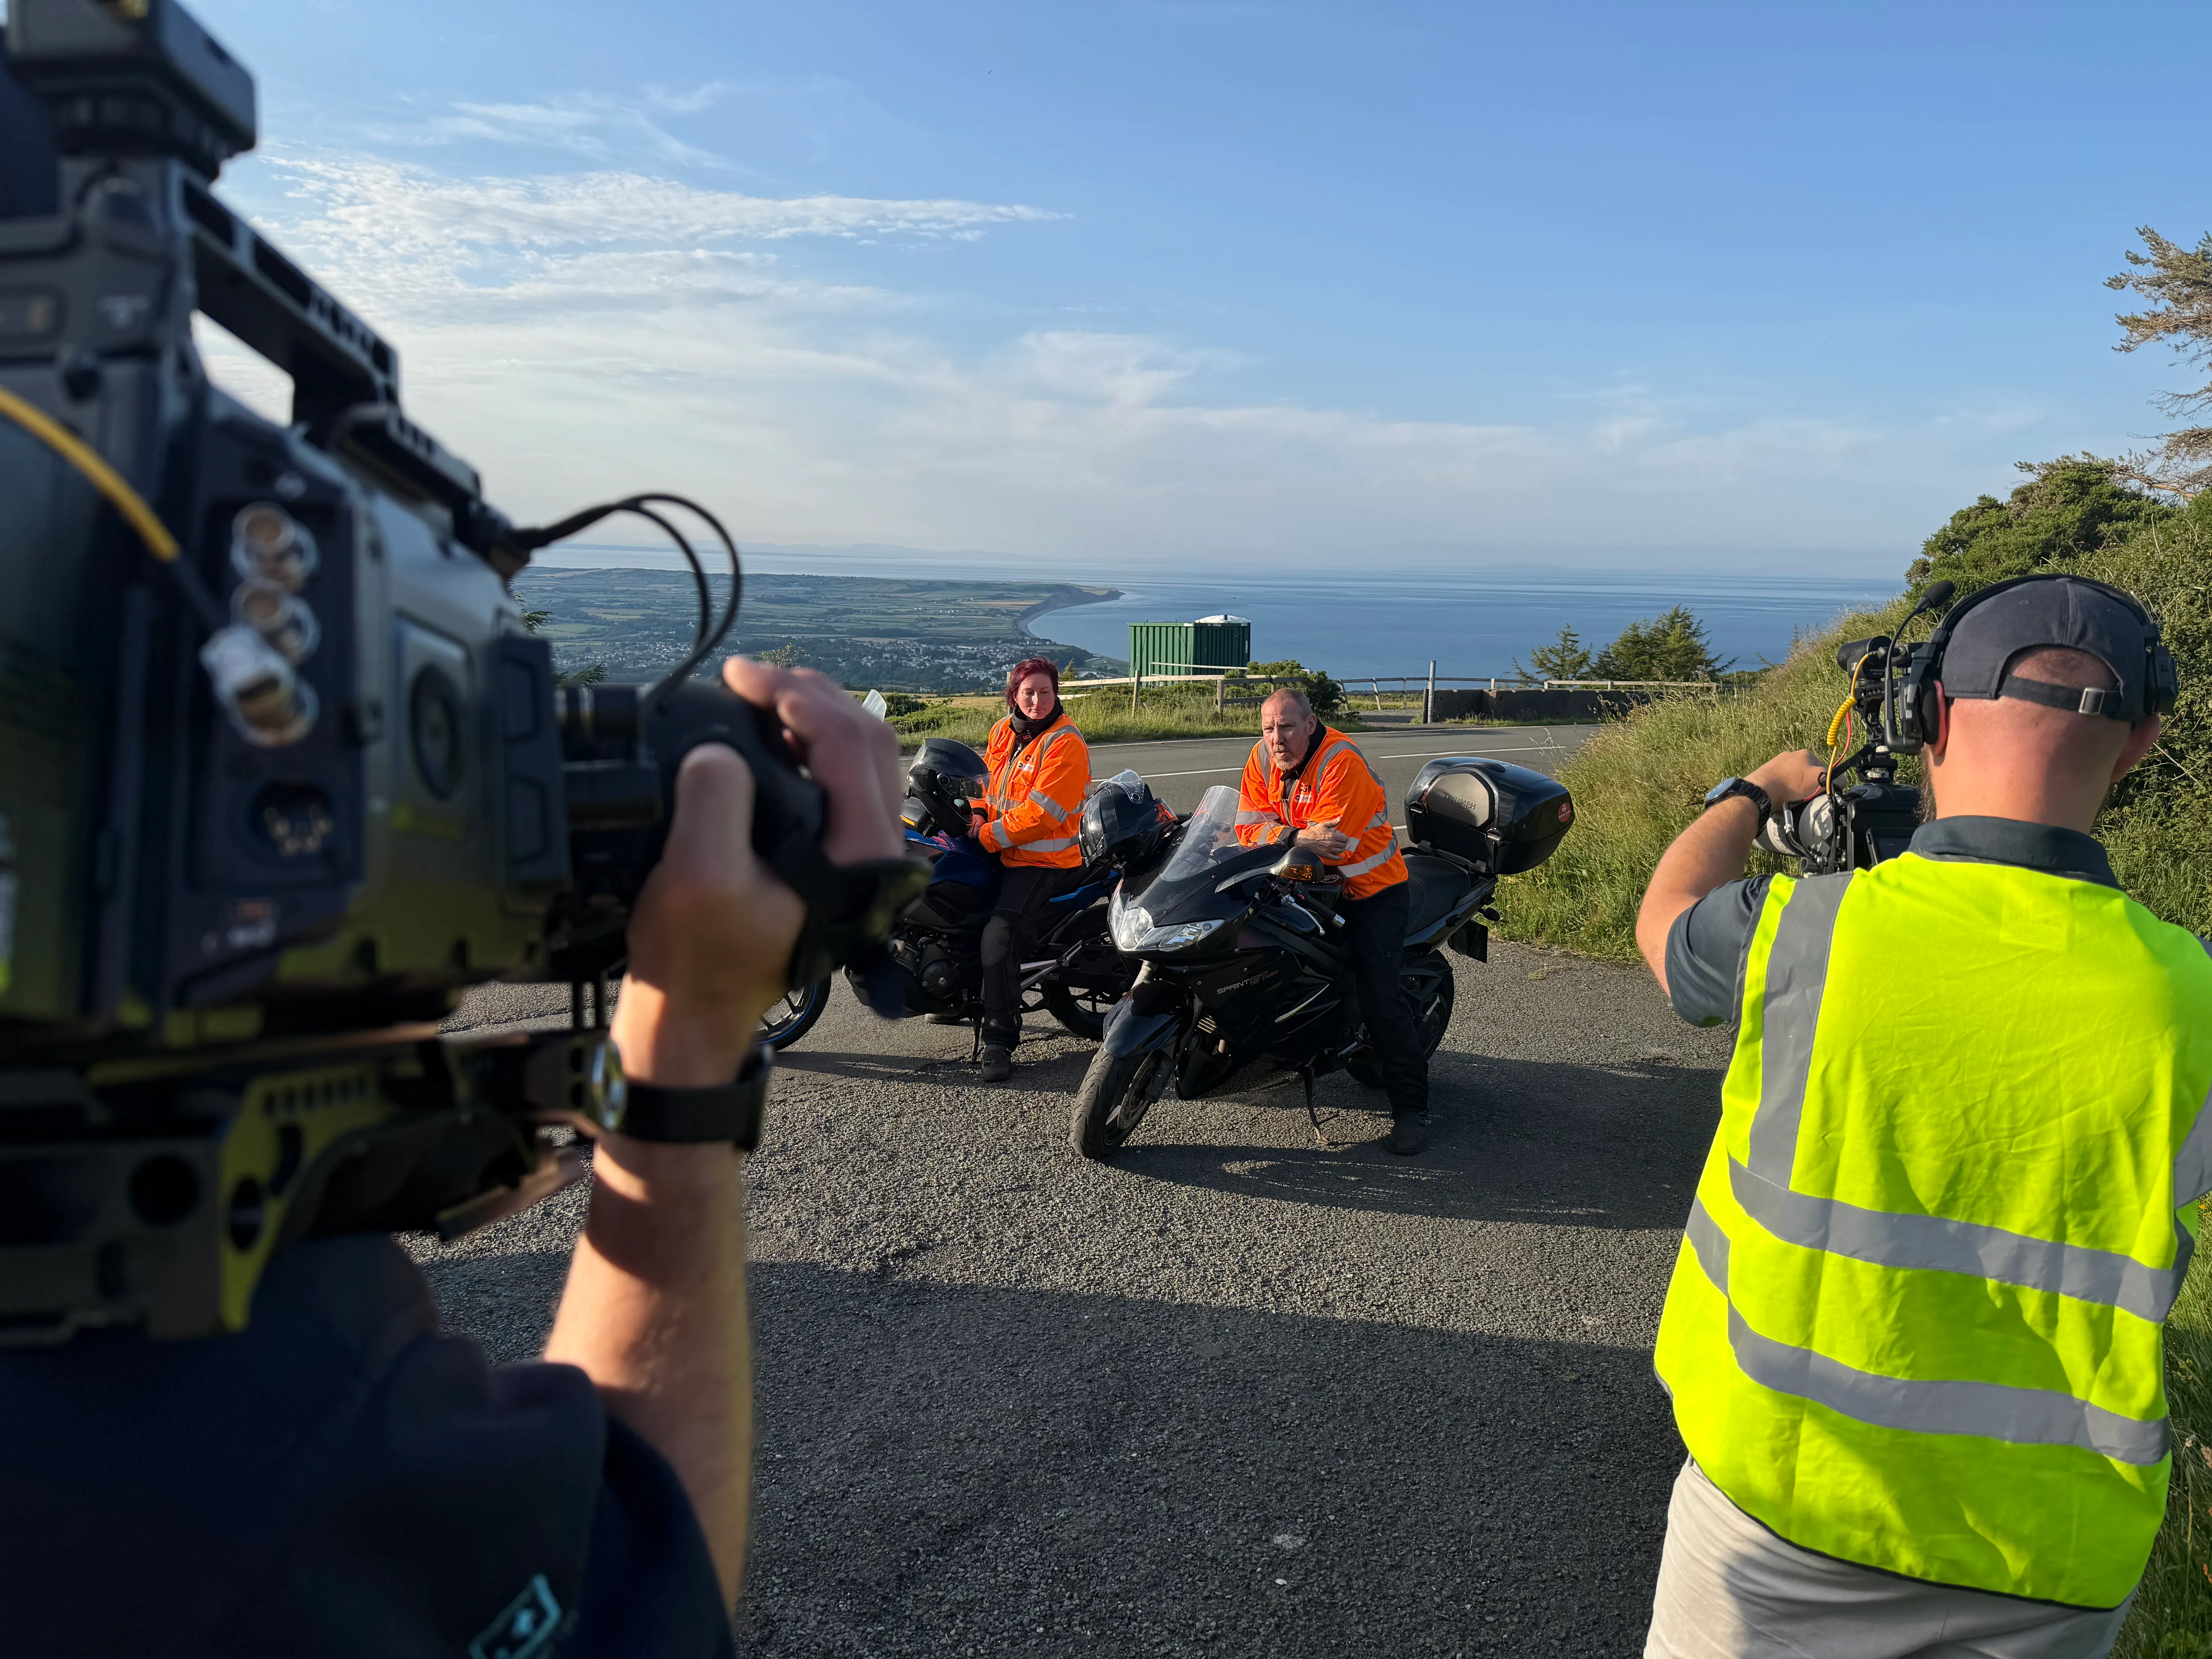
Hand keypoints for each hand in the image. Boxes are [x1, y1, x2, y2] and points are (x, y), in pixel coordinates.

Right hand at [611, 660, 903, 1086]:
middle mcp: (873, 850)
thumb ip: (713, 805)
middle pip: (865, 738)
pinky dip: (808, 743)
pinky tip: (768, 733)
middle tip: (748, 675)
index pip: (846, 742)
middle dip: (808, 693)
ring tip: (757, 692)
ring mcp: (858, 852)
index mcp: (859, 852)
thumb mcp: (697, 879)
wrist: (696, 1008)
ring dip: (812, 712)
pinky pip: (839, 778)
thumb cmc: (698, 956)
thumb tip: (719, 750)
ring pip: (859, 754)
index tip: (740, 675)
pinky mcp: (835, 854)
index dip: (793, 694)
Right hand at [1296, 821, 1353, 858]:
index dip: (1345, 838)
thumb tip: (1340, 818)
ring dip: (1341, 849)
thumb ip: (1333, 822)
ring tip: (1339, 847)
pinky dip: (1338, 858)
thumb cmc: (1313, 831)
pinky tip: (1339, 857)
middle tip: (1341, 842)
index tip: (1343, 837)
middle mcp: (1332, 843)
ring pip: (1340, 851)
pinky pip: (1334, 858)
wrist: (1305, 839)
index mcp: (1332, 836)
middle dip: (1343, 843)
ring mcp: (1328, 850)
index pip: (1345, 839)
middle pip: (1343, 845)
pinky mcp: (1325, 854)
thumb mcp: (1323, 825)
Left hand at [1745, 748, 1829, 806]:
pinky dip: (1785, 789)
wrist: (1762, 789)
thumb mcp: (1819, 778)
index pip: (1823, 766)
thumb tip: (1842, 781)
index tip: (1822, 791)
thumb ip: (1832, 778)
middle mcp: (1790, 754)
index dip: (1825, 780)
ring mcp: (1777, 763)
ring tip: (1794, 797)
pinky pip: (1782, 781)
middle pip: (1807, 772)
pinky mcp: (1767, 773)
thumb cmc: (1792, 783)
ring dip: (1797, 787)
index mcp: (1805, 753)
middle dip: (1809, 784)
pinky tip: (1783, 796)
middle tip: (1808, 795)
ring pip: (1794, 777)